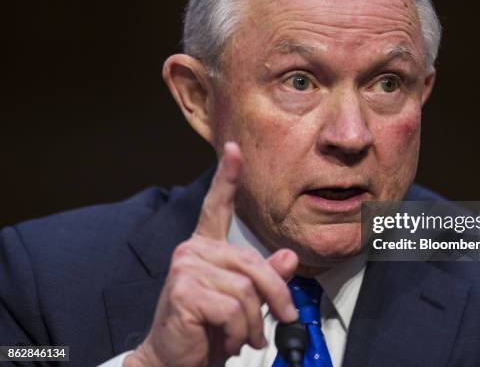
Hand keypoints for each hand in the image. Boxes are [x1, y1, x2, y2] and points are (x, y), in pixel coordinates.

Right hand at [125, 142, 298, 366]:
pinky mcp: (184, 289)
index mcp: (205, 248)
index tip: (233, 149)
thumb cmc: (206, 331)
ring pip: (246, 289)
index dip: (227, 177)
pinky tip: (225, 341)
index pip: (217, 207)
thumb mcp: (242, 303)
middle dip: (274, 297)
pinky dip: (238, 331)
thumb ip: (264, 278)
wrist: (173, 362)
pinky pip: (233, 307)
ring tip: (240, 337)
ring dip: (252, 323)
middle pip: (253, 262)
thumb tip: (289, 258)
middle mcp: (192, 250)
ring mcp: (186, 267)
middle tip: (277, 323)